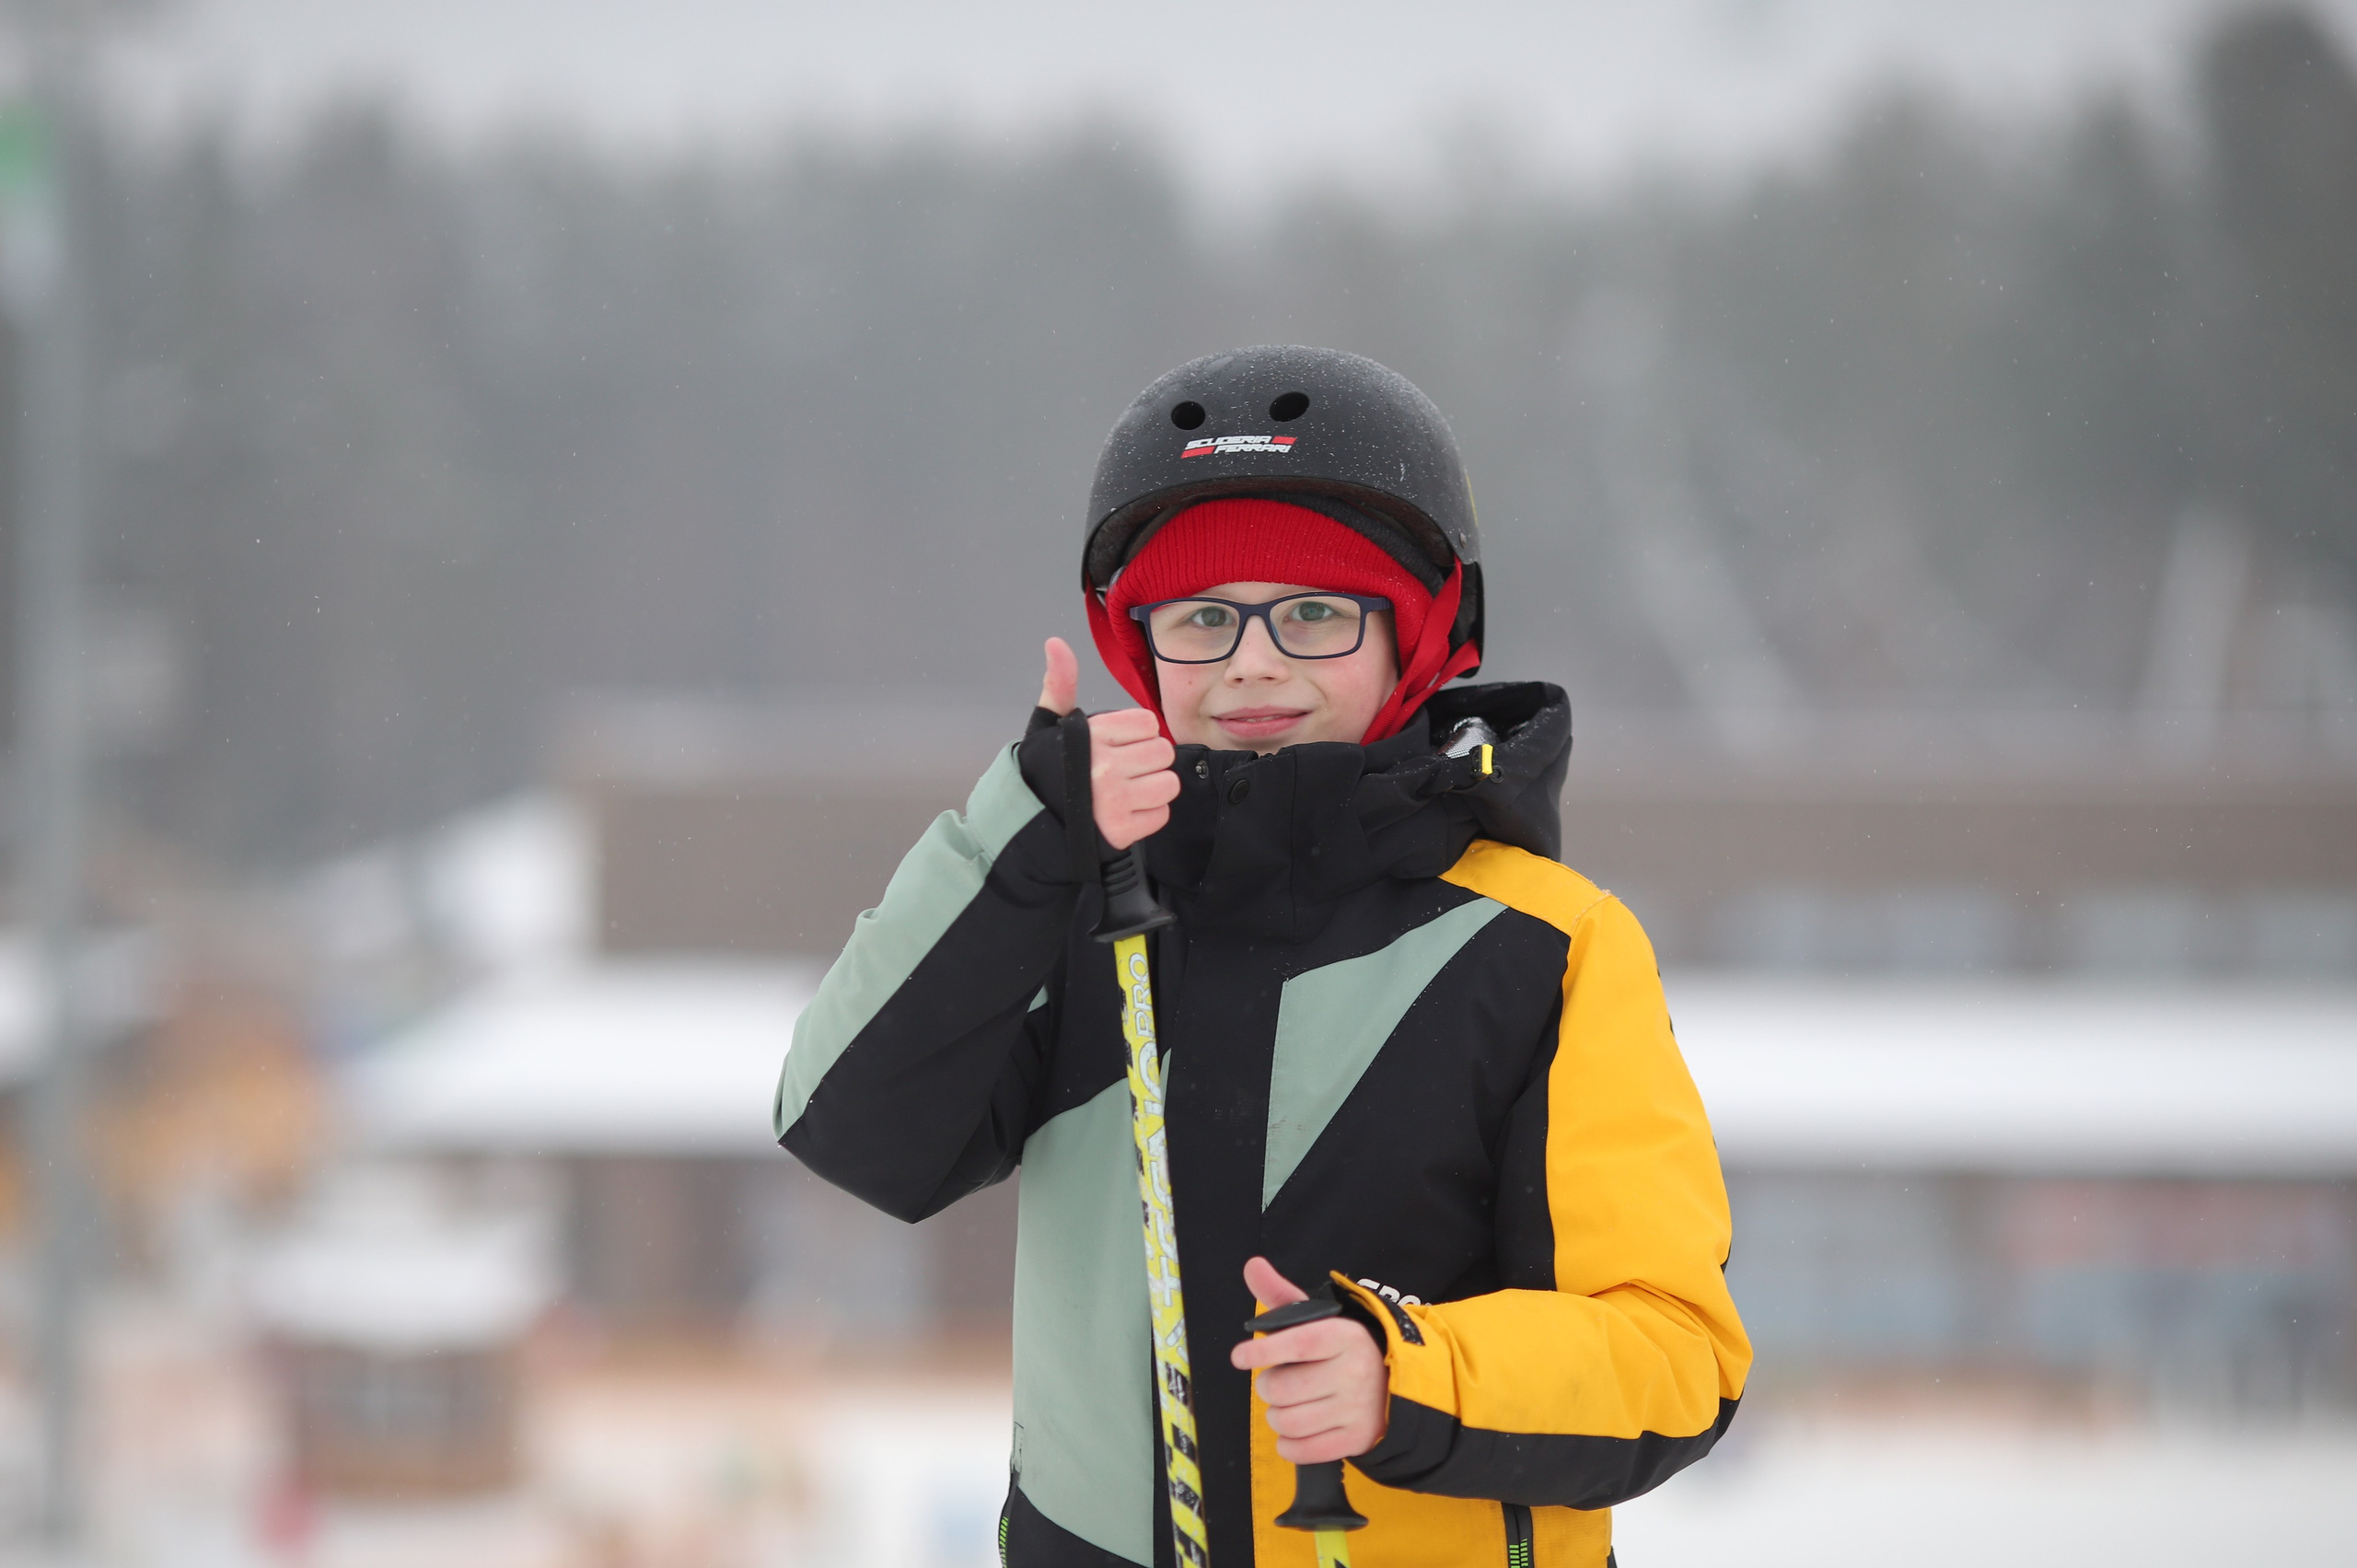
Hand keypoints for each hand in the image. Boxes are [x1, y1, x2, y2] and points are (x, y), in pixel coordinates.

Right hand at [1038, 637, 1177, 849]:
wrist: (1030, 823)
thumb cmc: (1047, 771)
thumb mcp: (1048, 725)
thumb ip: (1059, 684)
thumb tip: (1055, 642)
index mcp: (1090, 736)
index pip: (1148, 723)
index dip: (1137, 734)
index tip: (1117, 746)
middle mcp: (1103, 767)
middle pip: (1163, 752)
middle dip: (1148, 761)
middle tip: (1125, 771)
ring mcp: (1113, 801)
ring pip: (1169, 783)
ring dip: (1153, 789)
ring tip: (1128, 791)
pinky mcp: (1122, 831)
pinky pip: (1162, 814)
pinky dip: (1148, 816)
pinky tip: (1126, 813)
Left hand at [1229, 1256, 1388, 1463]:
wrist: (1394, 1385)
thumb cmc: (1341, 1350)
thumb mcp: (1318, 1319)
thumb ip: (1281, 1295)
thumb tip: (1251, 1265)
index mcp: (1344, 1336)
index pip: (1299, 1343)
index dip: (1265, 1350)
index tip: (1240, 1356)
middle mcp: (1353, 1372)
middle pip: (1282, 1388)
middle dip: (1269, 1386)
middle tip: (1279, 1380)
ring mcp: (1356, 1410)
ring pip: (1287, 1421)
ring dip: (1277, 1415)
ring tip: (1290, 1403)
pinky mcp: (1354, 1441)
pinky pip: (1301, 1450)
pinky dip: (1288, 1443)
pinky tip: (1296, 1428)